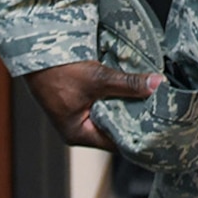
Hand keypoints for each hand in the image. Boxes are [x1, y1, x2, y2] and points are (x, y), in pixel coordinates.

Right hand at [23, 59, 162, 150]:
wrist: (35, 53)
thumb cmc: (58, 71)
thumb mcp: (98, 78)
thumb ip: (128, 84)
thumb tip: (157, 84)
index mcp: (80, 134)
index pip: (117, 143)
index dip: (139, 135)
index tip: (160, 127)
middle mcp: (80, 130)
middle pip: (116, 130)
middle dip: (136, 119)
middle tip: (161, 112)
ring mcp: (79, 116)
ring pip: (111, 115)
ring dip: (128, 106)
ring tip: (153, 101)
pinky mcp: (81, 102)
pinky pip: (105, 105)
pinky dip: (119, 98)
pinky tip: (135, 91)